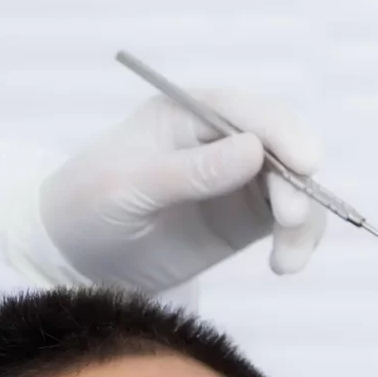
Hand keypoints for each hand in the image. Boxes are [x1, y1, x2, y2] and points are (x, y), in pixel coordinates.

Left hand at [37, 88, 331, 293]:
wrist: (72, 260)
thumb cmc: (86, 207)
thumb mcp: (126, 188)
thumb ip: (188, 172)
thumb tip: (253, 151)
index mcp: (185, 114)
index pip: (246, 111)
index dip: (282, 131)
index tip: (305, 163)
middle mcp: (219, 139)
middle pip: (282, 145)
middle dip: (296, 181)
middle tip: (289, 220)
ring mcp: (236, 179)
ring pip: (294, 185)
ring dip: (303, 219)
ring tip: (286, 260)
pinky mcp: (243, 218)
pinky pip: (288, 221)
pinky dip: (297, 240)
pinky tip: (284, 265)